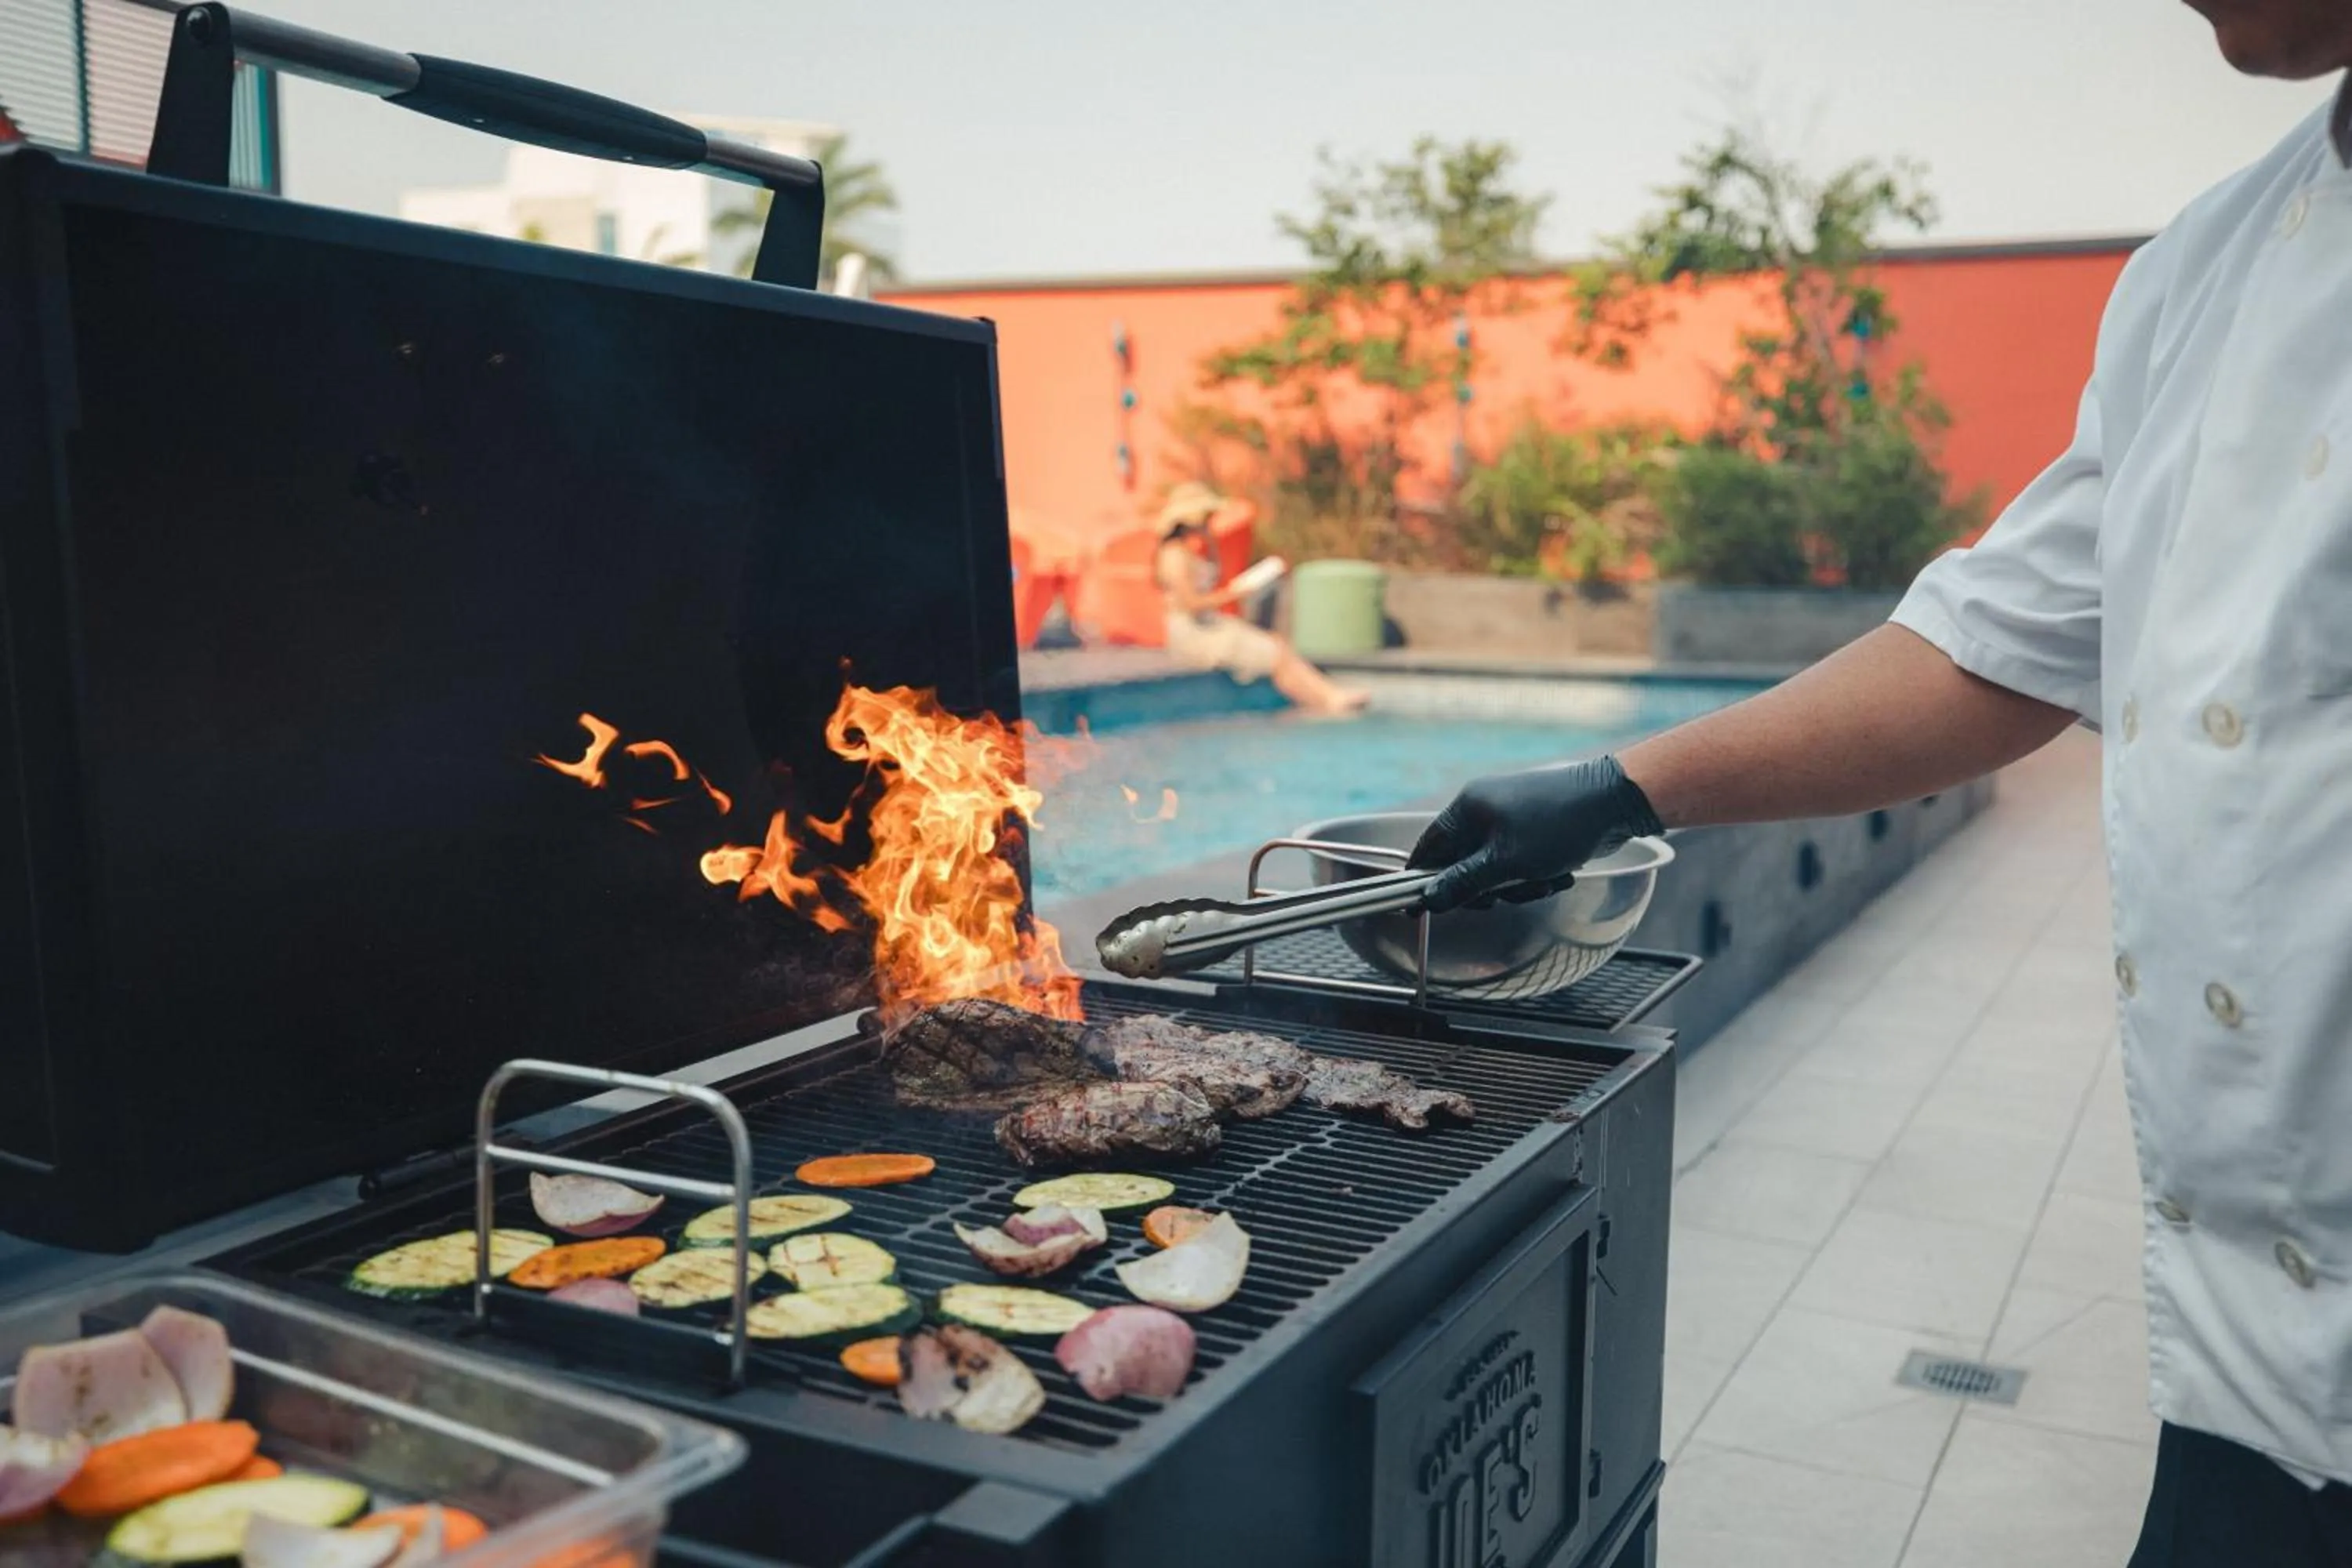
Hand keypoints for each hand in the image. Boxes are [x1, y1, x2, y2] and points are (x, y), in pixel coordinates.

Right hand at [1408, 756, 1664, 914]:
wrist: (1614, 803)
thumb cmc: (1557, 826)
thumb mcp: (1506, 863)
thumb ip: (1464, 883)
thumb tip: (1430, 898)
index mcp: (1468, 808)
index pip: (1429, 847)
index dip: (1423, 879)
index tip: (1419, 908)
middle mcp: (1484, 808)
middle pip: (1463, 863)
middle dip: (1487, 887)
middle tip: (1505, 895)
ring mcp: (1510, 816)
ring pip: (1495, 868)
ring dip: (1517, 884)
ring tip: (1544, 881)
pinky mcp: (1533, 826)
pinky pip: (1519, 860)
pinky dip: (1535, 873)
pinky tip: (1558, 873)